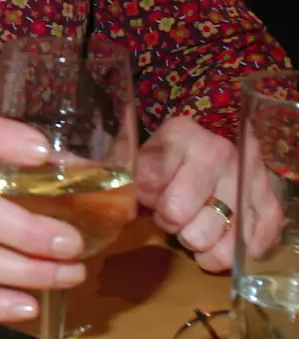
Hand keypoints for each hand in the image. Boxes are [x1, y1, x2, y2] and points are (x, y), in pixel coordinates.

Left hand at [135, 115, 262, 271]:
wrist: (219, 156)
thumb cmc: (171, 161)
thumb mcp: (141, 156)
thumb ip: (124, 177)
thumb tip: (121, 211)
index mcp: (180, 134)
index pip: (147, 181)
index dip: (143, 197)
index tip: (148, 193)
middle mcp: (218, 153)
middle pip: (175, 212)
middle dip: (167, 219)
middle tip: (172, 212)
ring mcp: (247, 179)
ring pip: (205, 236)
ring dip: (192, 240)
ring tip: (193, 224)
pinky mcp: (269, 207)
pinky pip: (240, 250)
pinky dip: (221, 255)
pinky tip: (215, 242)